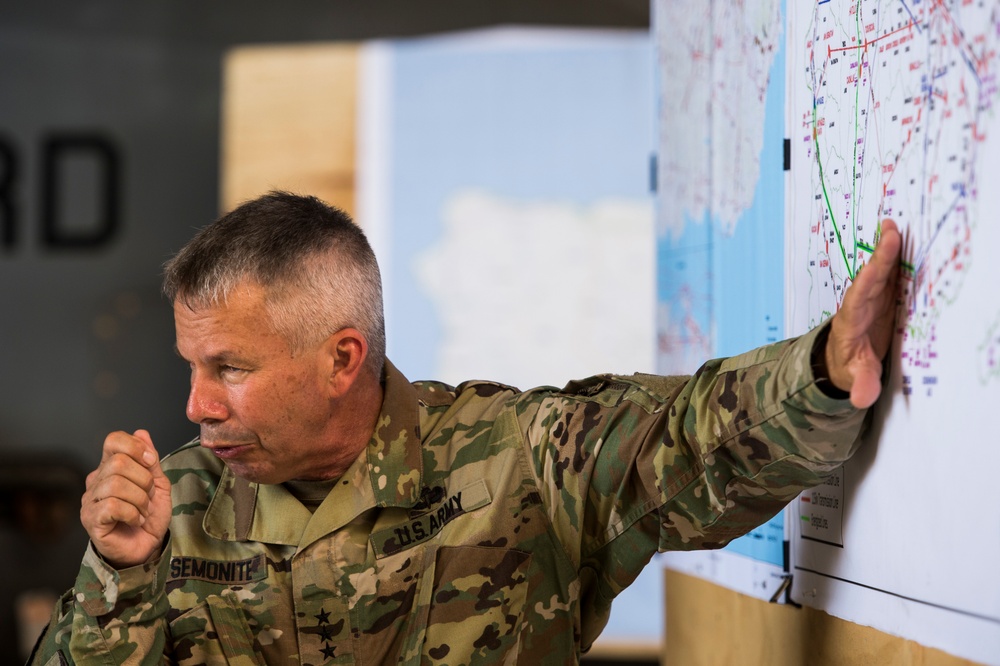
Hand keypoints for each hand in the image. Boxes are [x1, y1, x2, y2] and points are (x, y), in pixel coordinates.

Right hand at [81, 429, 171, 568]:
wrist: (147, 547)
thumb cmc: (149, 516)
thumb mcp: (158, 484)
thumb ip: (150, 460)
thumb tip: (142, 432)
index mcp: (111, 467)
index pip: (113, 440)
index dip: (135, 447)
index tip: (151, 462)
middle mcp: (96, 480)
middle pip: (118, 463)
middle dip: (144, 480)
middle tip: (148, 497)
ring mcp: (90, 500)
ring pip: (116, 485)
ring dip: (140, 500)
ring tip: (142, 511)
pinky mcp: (91, 519)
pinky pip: (112, 506)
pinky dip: (132, 513)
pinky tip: (135, 520)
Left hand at [825, 219, 902, 408]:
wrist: (840, 362)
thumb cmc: (846, 366)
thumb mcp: (854, 377)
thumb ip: (860, 384)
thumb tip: (862, 398)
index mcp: (852, 319)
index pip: (862, 293)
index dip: (872, 273)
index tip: (880, 255)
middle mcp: (861, 303)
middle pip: (873, 275)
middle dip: (882, 253)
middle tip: (892, 228)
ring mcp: (873, 299)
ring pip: (884, 272)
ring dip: (891, 250)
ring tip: (896, 224)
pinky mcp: (885, 299)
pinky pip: (894, 277)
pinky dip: (901, 260)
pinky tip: (909, 242)